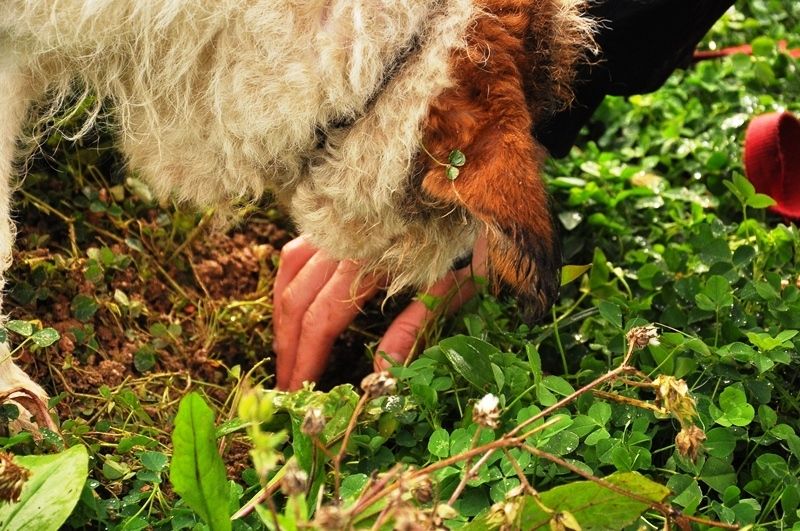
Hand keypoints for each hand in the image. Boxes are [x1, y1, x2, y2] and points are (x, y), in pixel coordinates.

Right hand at [272, 235, 487, 389]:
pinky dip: (286, 282)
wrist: (466, 188)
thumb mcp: (450, 286)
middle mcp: (344, 244)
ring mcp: (336, 228)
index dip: (307, 359)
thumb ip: (413, 327)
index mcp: (371, 263)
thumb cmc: (467, 239)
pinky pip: (297, 252)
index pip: (322, 319)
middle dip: (288, 350)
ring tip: (284, 355)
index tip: (299, 391)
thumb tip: (382, 372)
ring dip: (282, 320)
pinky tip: (289, 306)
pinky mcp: (336, 220)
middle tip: (285, 387)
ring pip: (290, 277)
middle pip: (298, 302)